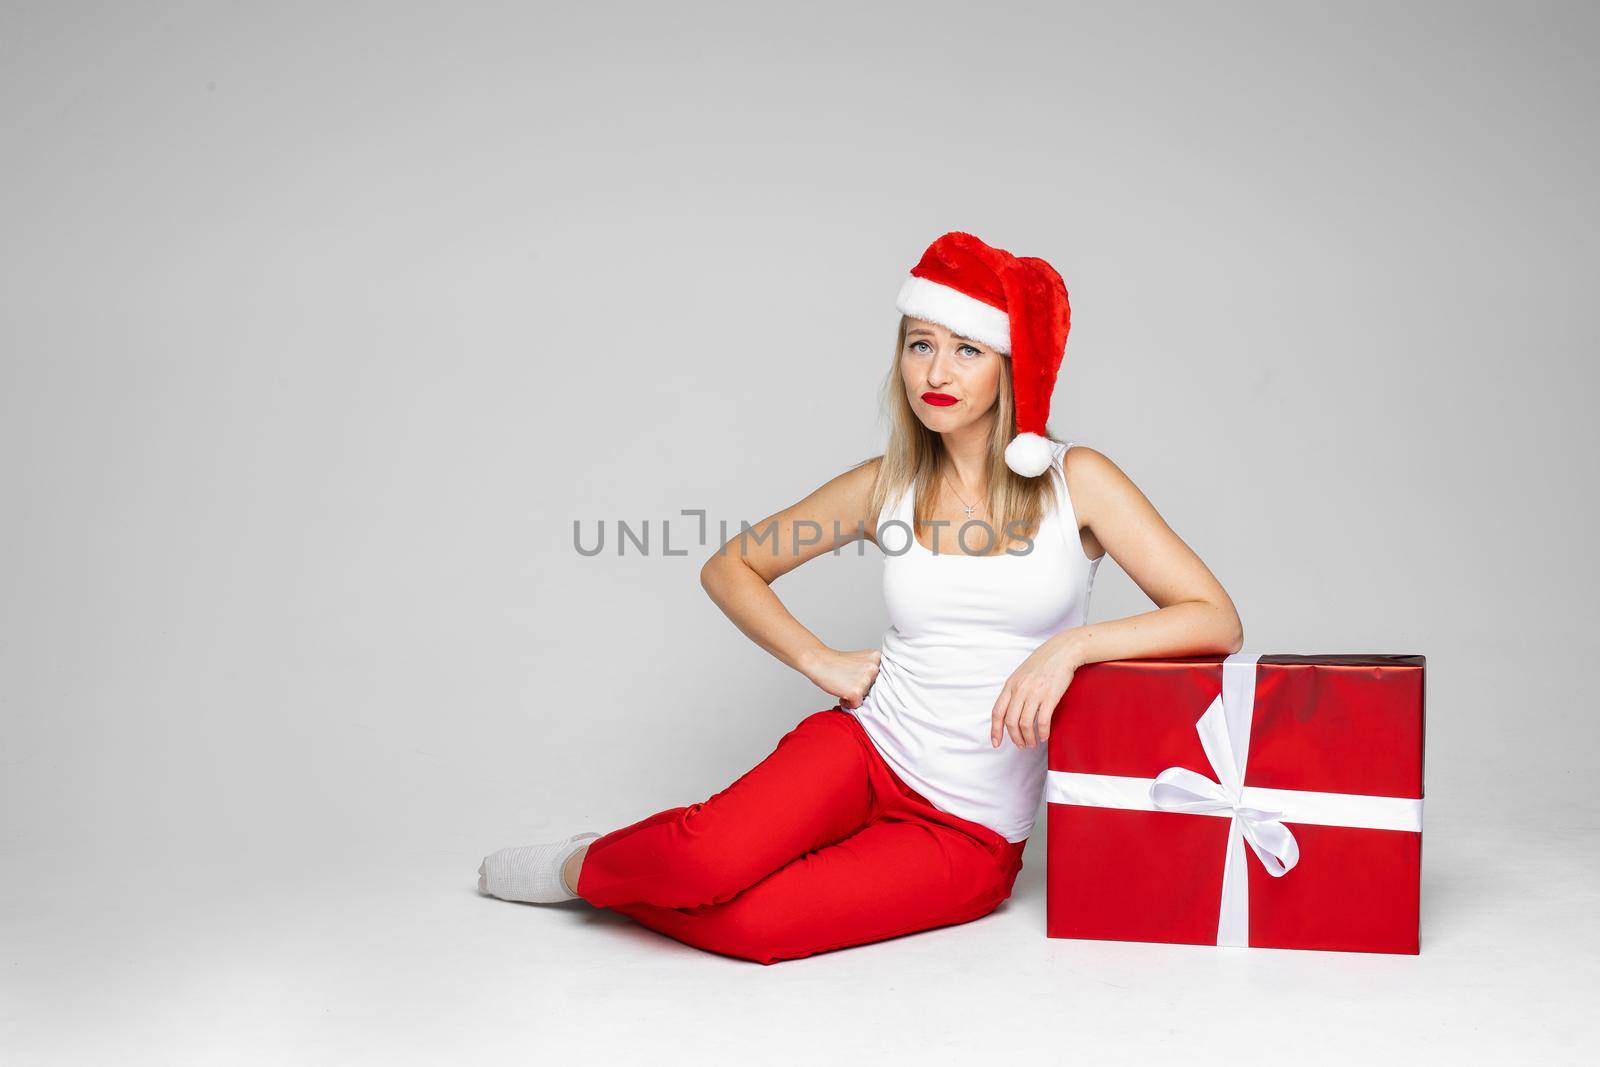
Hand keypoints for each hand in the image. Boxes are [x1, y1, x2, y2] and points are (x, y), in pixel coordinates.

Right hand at [801, 647, 881, 709]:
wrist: (817, 661)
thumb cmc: (836, 663)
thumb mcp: (860, 660)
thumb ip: (871, 670)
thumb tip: (882, 691)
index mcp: (876, 657)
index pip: (880, 678)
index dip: (866, 679)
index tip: (856, 674)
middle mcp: (874, 668)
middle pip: (873, 688)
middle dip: (861, 687)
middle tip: (848, 679)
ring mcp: (865, 680)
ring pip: (865, 697)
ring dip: (855, 694)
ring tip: (843, 683)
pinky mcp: (856, 692)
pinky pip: (856, 705)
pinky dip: (847, 703)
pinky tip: (840, 692)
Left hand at [990, 634, 1082, 748]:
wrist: (1062, 651)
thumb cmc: (1043, 663)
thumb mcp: (1021, 674)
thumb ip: (1014, 691)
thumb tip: (1010, 710)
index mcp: (1010, 685)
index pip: (997, 712)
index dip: (995, 730)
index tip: (996, 743)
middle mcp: (1020, 690)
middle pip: (1011, 722)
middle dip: (1015, 738)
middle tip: (1021, 745)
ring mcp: (1034, 693)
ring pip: (1025, 724)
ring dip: (1028, 738)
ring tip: (1032, 742)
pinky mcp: (1050, 697)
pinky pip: (1043, 721)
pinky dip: (1042, 733)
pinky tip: (1044, 736)